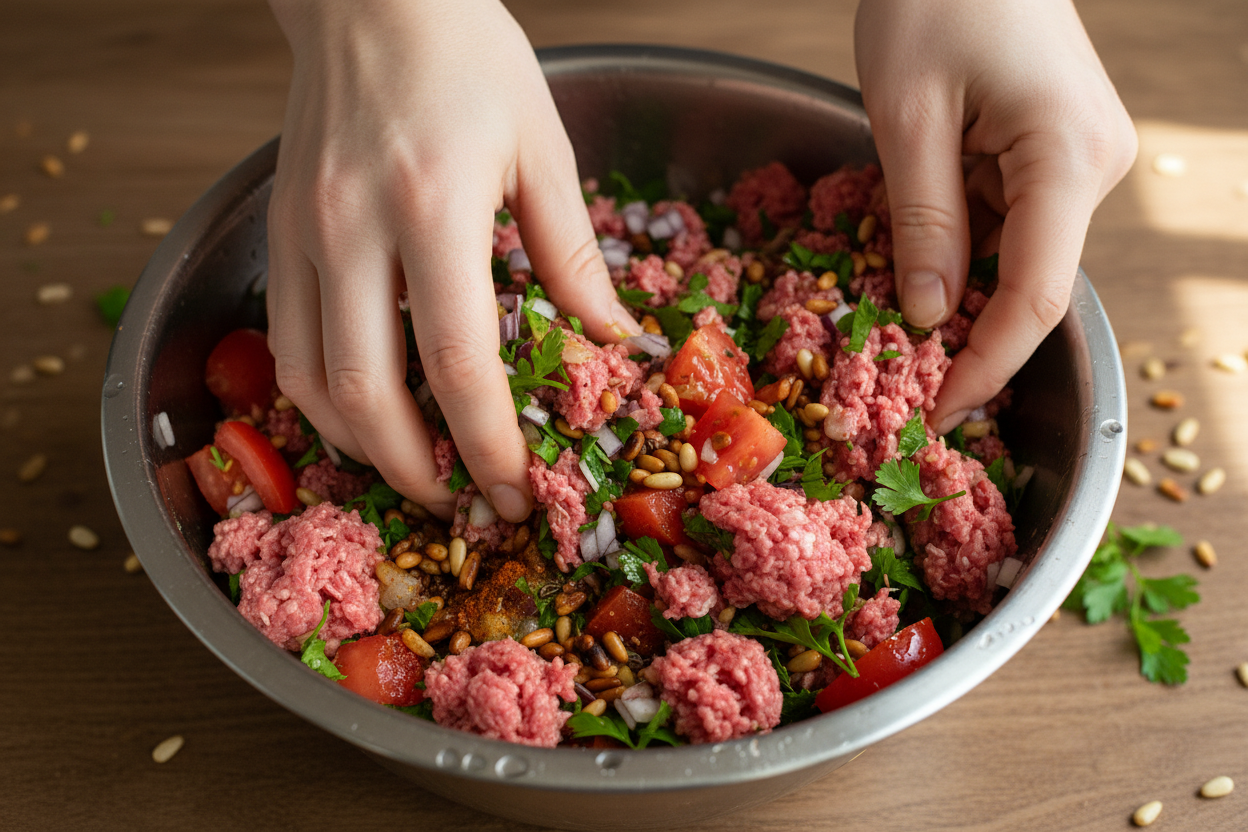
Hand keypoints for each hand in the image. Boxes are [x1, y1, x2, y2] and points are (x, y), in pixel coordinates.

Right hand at [265, 0, 638, 520]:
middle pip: (366, 395)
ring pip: (310, 384)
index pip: (457, 363)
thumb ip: (571, 252)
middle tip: (469, 505)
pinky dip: (322, 401)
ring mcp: (303, 234)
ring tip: (420, 472)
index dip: (489, 445)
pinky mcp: (277, 234)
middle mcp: (353, 228)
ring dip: (364, 449)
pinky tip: (367, 415)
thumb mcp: (541, 145)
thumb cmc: (467, 55)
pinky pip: (284, 344)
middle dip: (420, 473)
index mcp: (434, 206)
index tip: (519, 492)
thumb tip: (612, 341)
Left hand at [855, 0, 1136, 433]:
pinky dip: (951, 247)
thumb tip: (927, 315)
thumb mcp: (907, 113)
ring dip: (947, 289)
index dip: (986, 366)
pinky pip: (1001, 222)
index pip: (1035, 297)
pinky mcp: (1050, 152)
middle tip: (892, 378)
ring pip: (1011, 257)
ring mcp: (1075, 160)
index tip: (940, 415)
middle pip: (1027, 284)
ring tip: (878, 313)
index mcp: (1068, 159)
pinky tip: (902, 254)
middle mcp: (1091, 167)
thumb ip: (922, 220)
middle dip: (961, 335)